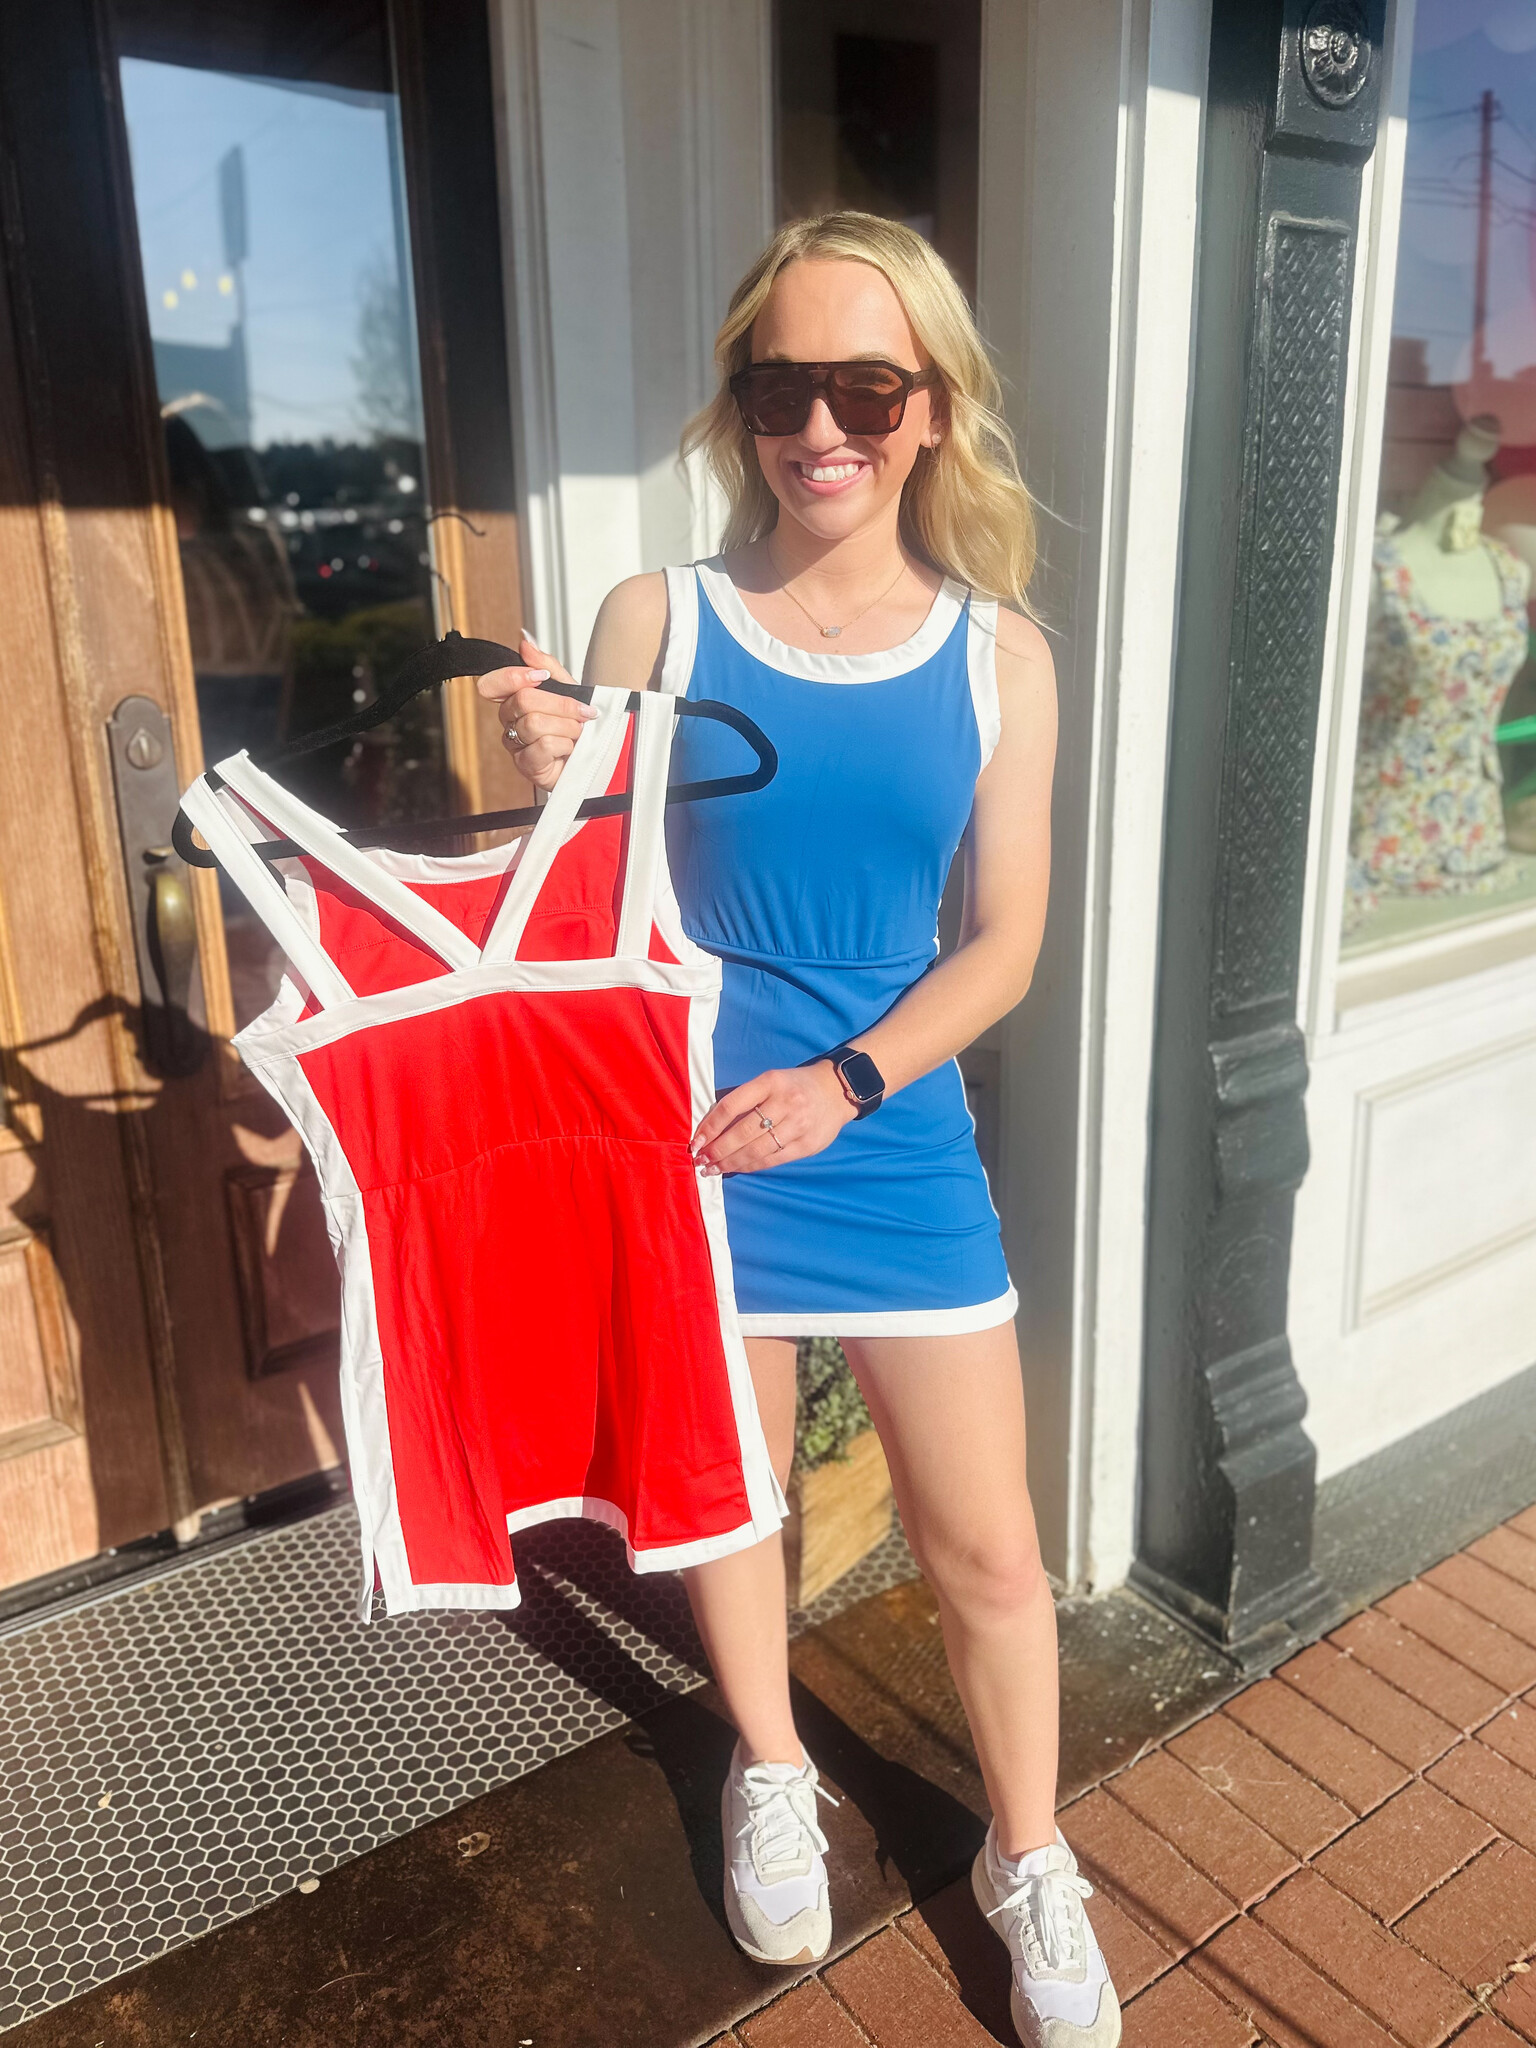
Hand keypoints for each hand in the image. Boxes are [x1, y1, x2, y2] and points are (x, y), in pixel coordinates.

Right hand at [476, 631, 595, 790]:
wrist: (592, 756)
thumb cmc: (575, 724)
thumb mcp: (567, 688)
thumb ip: (546, 665)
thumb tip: (525, 642)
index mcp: (514, 699)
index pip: (491, 684)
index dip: (512, 677)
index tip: (541, 677)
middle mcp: (510, 720)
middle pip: (523, 700)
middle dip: (561, 704)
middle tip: (582, 711)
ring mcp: (515, 744)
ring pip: (534, 723)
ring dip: (566, 726)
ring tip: (577, 731)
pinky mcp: (526, 765)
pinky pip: (543, 746)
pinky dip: (564, 745)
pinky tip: (569, 748)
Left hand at [691, 1062, 855, 1175]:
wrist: (836, 1090)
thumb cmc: (793, 1086)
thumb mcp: (769, 1081)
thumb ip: (744, 1099)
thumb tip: (710, 1126)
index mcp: (770, 1082)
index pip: (732, 1105)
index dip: (710, 1126)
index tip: (696, 1141)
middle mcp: (785, 1103)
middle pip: (742, 1132)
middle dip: (717, 1149)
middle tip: (700, 1160)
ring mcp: (798, 1125)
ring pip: (756, 1150)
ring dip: (730, 1162)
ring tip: (713, 1169)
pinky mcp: (807, 1145)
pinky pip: (773, 1160)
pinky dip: (751, 1166)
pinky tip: (736, 1168)